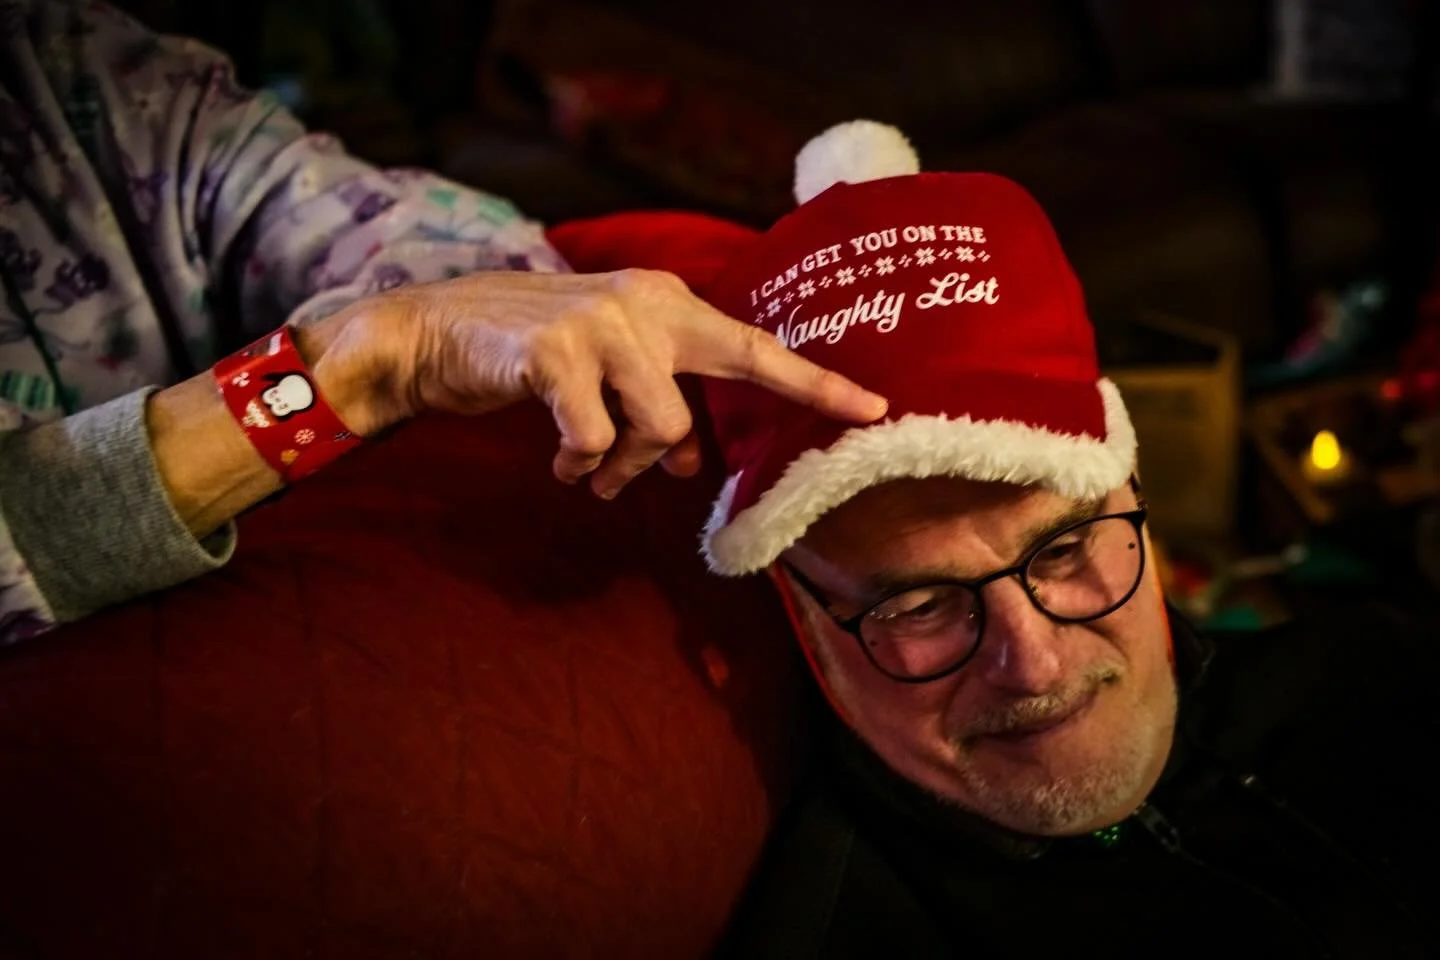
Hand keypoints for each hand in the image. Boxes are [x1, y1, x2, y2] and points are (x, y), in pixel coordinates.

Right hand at [309, 269, 888, 498]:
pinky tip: (556, 456)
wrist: (438, 332)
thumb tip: (689, 462)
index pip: (757, 348)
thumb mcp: (609, 374)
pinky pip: (595, 440)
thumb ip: (658, 406)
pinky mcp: (557, 353)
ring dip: (620, 465)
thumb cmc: (533, 357)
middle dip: (662, 454)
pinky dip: (576, 462)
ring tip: (585, 469)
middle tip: (635, 479)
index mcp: (666, 303)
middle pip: (697, 406)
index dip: (817, 383)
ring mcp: (602, 323)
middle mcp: (646, 303)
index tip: (876, 409)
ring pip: (656, 429)